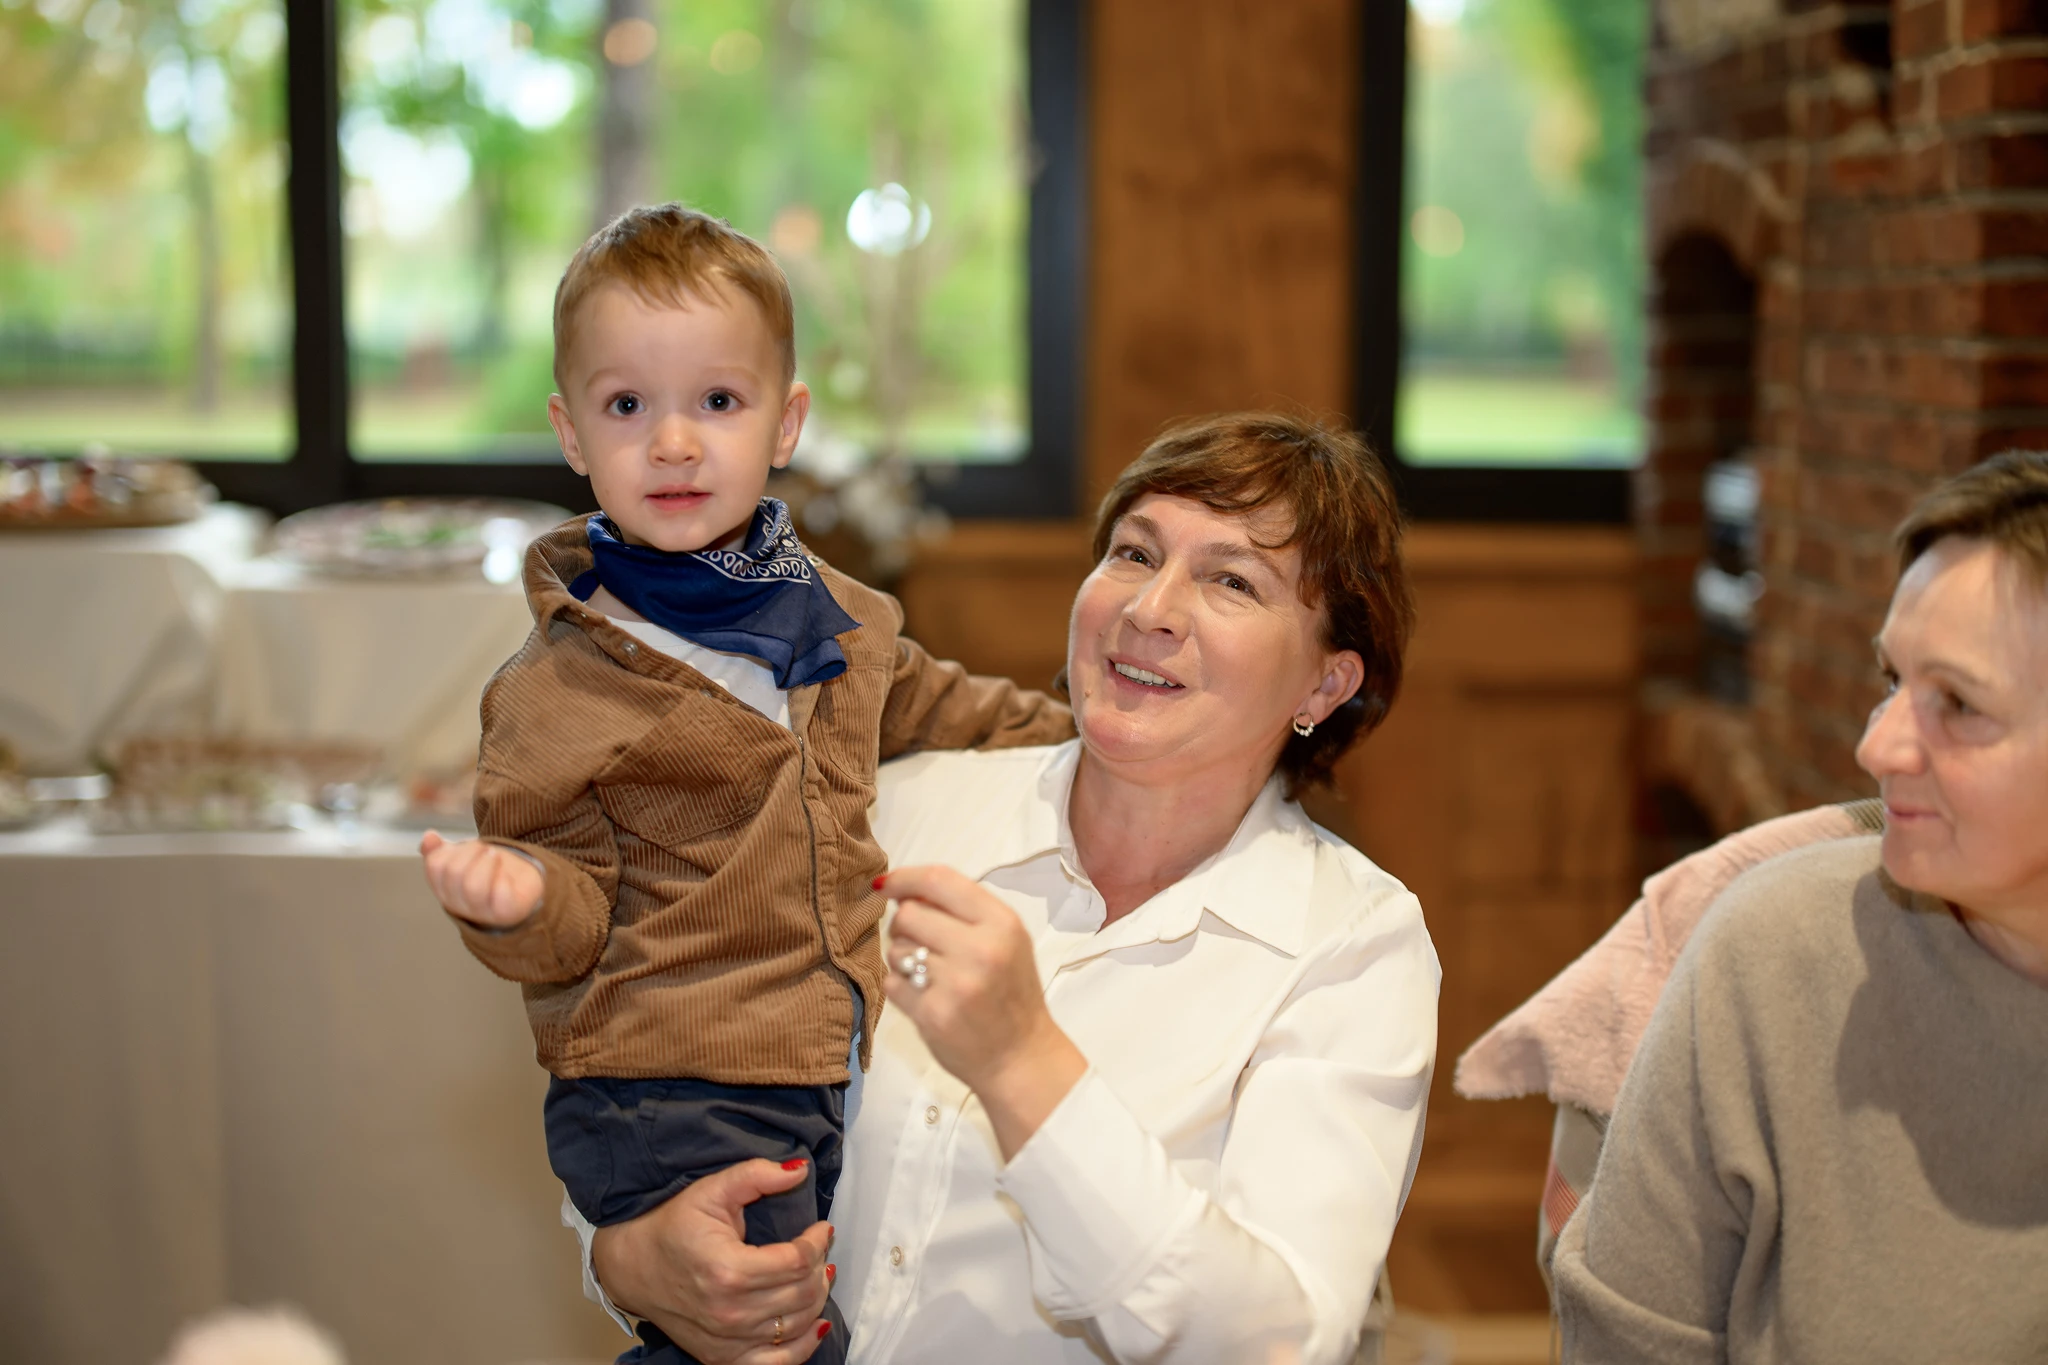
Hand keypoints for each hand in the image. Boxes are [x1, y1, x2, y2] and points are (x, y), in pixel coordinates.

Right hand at [419, 830, 543, 928]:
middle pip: (454, 873)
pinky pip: (500, 897)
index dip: (449, 849)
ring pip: (473, 887)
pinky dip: (502, 879)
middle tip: (485, 847)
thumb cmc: (489, 872)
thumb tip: (429, 837)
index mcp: (444, 891)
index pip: (435, 866)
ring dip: (486, 863)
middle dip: (470, 852)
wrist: (521, 889)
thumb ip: (442, 850)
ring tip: (495, 854)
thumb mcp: (464, 858)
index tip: (463, 845)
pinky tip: (506, 873)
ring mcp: (482, 912)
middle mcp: (459, 905)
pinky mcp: (507, 912)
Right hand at [591, 1158, 834, 1364]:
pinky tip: (815, 1322)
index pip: (797, 1261)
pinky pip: (779, 1363)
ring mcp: (727, 1340)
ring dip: (817, 1298)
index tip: (822, 1228)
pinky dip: (805, 1344)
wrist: (632, 1266)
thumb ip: (756, 1175)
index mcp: (728, 1270)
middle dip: (819, 1266)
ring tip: (815, 1274)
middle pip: (803, 1294)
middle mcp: (730, 1312)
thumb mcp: (711, 1190)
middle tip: (817, 1249)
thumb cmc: (672, 1226)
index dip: (818, 1242)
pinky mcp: (722, 1358)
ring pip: (798, 1325)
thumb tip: (799, 1170)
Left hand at [878, 865, 1086, 1158]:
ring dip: (903, 959)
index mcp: (1001, 923)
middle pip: (909, 913)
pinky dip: (901, 987)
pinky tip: (925, 996)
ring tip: (929, 975)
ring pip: (896, 949)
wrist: (1021, 1056)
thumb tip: (905, 889)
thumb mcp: (1007, 940)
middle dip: (905, 926)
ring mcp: (956, 984)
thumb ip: (964, 910)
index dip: (904, 877)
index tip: (886, 883)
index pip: (939, 881)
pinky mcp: (933, 1014)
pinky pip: (893, 983)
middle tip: (921, 943)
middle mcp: (980, 949)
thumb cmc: (1011, 993)